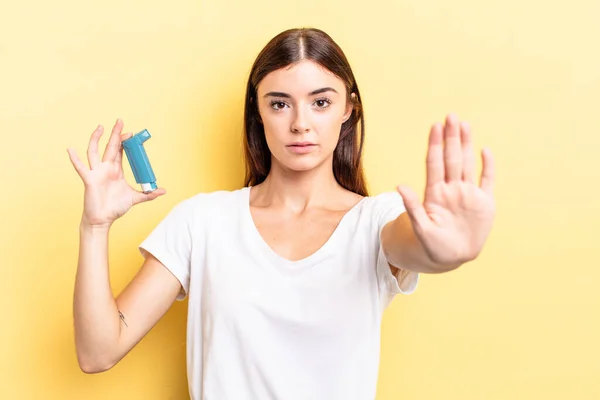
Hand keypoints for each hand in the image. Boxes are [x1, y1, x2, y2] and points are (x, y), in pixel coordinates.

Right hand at [67, 119, 165, 227]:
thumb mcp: (135, 199)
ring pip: (95, 152)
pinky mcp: (89, 180)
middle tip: (120, 121)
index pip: (120, 151)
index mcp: (116, 170)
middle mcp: (106, 168)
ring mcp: (96, 173)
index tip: (131, 134)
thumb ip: (148, 194)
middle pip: (110, 147)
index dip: (125, 142)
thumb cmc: (116, 208)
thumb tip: (163, 191)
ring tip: (100, 127)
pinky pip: (81, 168)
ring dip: (96, 139)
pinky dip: (75, 159)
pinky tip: (70, 149)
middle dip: (115, 134)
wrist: (103, 219)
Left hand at [397, 114, 494, 266]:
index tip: (435, 126)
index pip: (434, 164)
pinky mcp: (484, 202)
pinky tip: (484, 151)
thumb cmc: (432, 244)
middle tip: (451, 116)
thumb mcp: (421, 227)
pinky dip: (487, 167)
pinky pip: (486, 180)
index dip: (435, 145)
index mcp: (435, 194)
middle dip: (451, 138)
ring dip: (466, 145)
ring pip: (466, 164)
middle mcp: (451, 189)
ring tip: (465, 125)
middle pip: (451, 158)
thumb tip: (399, 186)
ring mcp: (468, 194)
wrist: (452, 257)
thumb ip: (413, 207)